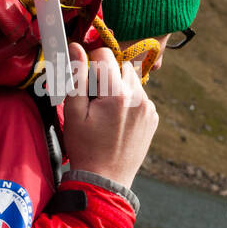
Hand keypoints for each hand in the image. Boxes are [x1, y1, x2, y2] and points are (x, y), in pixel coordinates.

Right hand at [61, 42, 158, 190]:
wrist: (105, 180)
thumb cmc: (85, 147)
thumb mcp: (73, 112)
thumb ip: (77, 76)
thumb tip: (76, 47)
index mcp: (117, 93)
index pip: (105, 55)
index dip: (91, 63)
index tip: (85, 80)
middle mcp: (139, 97)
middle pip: (122, 65)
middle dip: (107, 74)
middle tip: (94, 98)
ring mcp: (149, 108)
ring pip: (133, 80)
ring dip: (119, 86)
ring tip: (106, 110)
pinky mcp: (152, 118)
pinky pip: (140, 97)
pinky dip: (129, 101)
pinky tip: (117, 120)